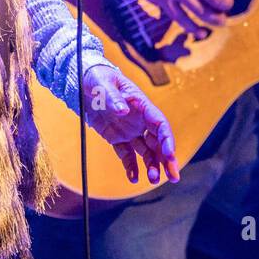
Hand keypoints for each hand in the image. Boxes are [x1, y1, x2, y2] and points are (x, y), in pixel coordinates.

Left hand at [81, 64, 180, 184]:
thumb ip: (113, 97)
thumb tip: (123, 111)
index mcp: (142, 104)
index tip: (169, 154)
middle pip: (158, 141)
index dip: (167, 139)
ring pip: (146, 151)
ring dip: (151, 165)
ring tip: (153, 180)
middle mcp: (140, 120)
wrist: (84, 82)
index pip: (160, 124)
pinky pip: (127, 154)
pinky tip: (133, 179)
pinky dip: (131, 167)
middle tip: (174, 177)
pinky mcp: (118, 138)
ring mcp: (130, 130)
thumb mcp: (103, 84)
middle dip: (167, 159)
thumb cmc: (97, 78)